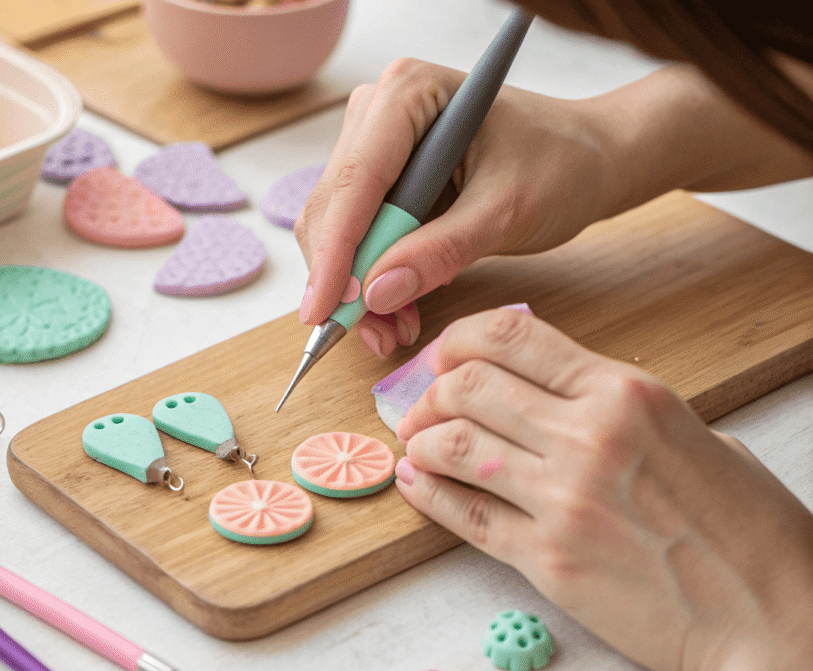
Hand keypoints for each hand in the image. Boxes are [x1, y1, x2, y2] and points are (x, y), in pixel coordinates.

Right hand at [294, 58, 615, 356]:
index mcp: (409, 93)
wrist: (587, 160)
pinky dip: (370, 281)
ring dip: (357, 288)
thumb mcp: (508, 212)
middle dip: (345, 278)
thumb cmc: (561, 166)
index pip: (356, 179)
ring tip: (393, 331)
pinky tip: (396, 311)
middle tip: (372, 336)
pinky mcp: (381, 181)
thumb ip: (441, 251)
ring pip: (337, 230)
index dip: (335, 251)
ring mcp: (374, 146)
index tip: (324, 311)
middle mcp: (379, 112)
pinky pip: (357, 238)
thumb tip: (376, 293)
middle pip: (334, 208)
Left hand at [393, 307, 812, 670]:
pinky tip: (418, 484)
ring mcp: (561, 499)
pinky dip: (427, 494)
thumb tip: (554, 395)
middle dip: (431, 393)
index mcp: (625, 393)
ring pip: (452, 445)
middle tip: (424, 409)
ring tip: (421, 447)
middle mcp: (587, 436)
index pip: (510, 337)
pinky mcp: (546, 559)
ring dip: (422, 441)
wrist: (768, 616)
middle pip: (467, 386)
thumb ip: (617, 408)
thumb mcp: (690, 431)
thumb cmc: (743, 526)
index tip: (447, 358)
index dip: (459, 341)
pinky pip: (461, 515)